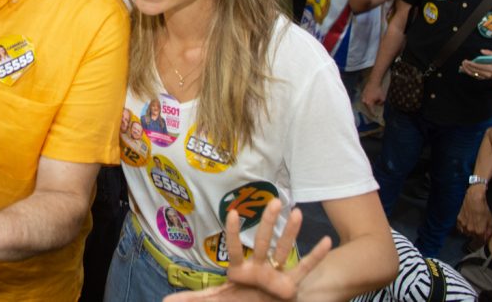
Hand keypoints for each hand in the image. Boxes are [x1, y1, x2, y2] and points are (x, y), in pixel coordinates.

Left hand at [164, 200, 330, 300]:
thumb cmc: (238, 301)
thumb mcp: (215, 301)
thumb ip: (192, 300)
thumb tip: (165, 301)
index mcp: (240, 271)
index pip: (235, 250)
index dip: (235, 234)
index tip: (235, 212)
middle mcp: (259, 268)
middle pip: (264, 243)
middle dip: (268, 223)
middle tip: (273, 200)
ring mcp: (276, 274)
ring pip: (285, 250)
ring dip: (291, 233)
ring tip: (296, 211)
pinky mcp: (291, 285)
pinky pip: (305, 269)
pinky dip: (316, 257)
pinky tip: (326, 241)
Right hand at [361, 78, 385, 116]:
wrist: (373, 82)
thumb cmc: (378, 90)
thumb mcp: (382, 98)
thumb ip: (380, 103)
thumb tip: (379, 104)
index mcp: (369, 103)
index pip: (371, 111)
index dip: (374, 114)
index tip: (376, 116)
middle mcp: (364, 101)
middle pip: (367, 107)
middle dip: (370, 109)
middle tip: (374, 111)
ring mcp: (362, 97)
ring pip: (366, 103)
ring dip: (369, 104)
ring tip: (372, 105)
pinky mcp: (362, 93)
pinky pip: (365, 99)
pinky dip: (368, 100)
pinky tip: (370, 99)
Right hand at [457, 186, 491, 241]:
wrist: (475, 196)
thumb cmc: (485, 207)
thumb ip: (489, 230)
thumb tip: (487, 236)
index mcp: (479, 231)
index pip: (481, 240)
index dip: (484, 238)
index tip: (485, 235)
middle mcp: (470, 229)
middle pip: (473, 236)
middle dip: (477, 234)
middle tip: (480, 229)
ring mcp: (463, 224)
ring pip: (466, 232)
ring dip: (470, 231)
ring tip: (474, 226)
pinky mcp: (459, 218)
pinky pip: (460, 226)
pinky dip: (463, 227)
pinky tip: (466, 223)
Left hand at [461, 50, 491, 80]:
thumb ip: (489, 52)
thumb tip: (481, 51)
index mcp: (491, 68)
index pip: (479, 66)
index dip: (471, 64)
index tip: (466, 61)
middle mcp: (487, 74)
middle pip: (474, 71)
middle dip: (467, 66)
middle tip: (463, 62)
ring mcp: (484, 77)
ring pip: (473, 74)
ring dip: (466, 70)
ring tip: (461, 66)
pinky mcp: (481, 78)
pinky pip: (473, 75)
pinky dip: (467, 72)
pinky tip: (463, 69)